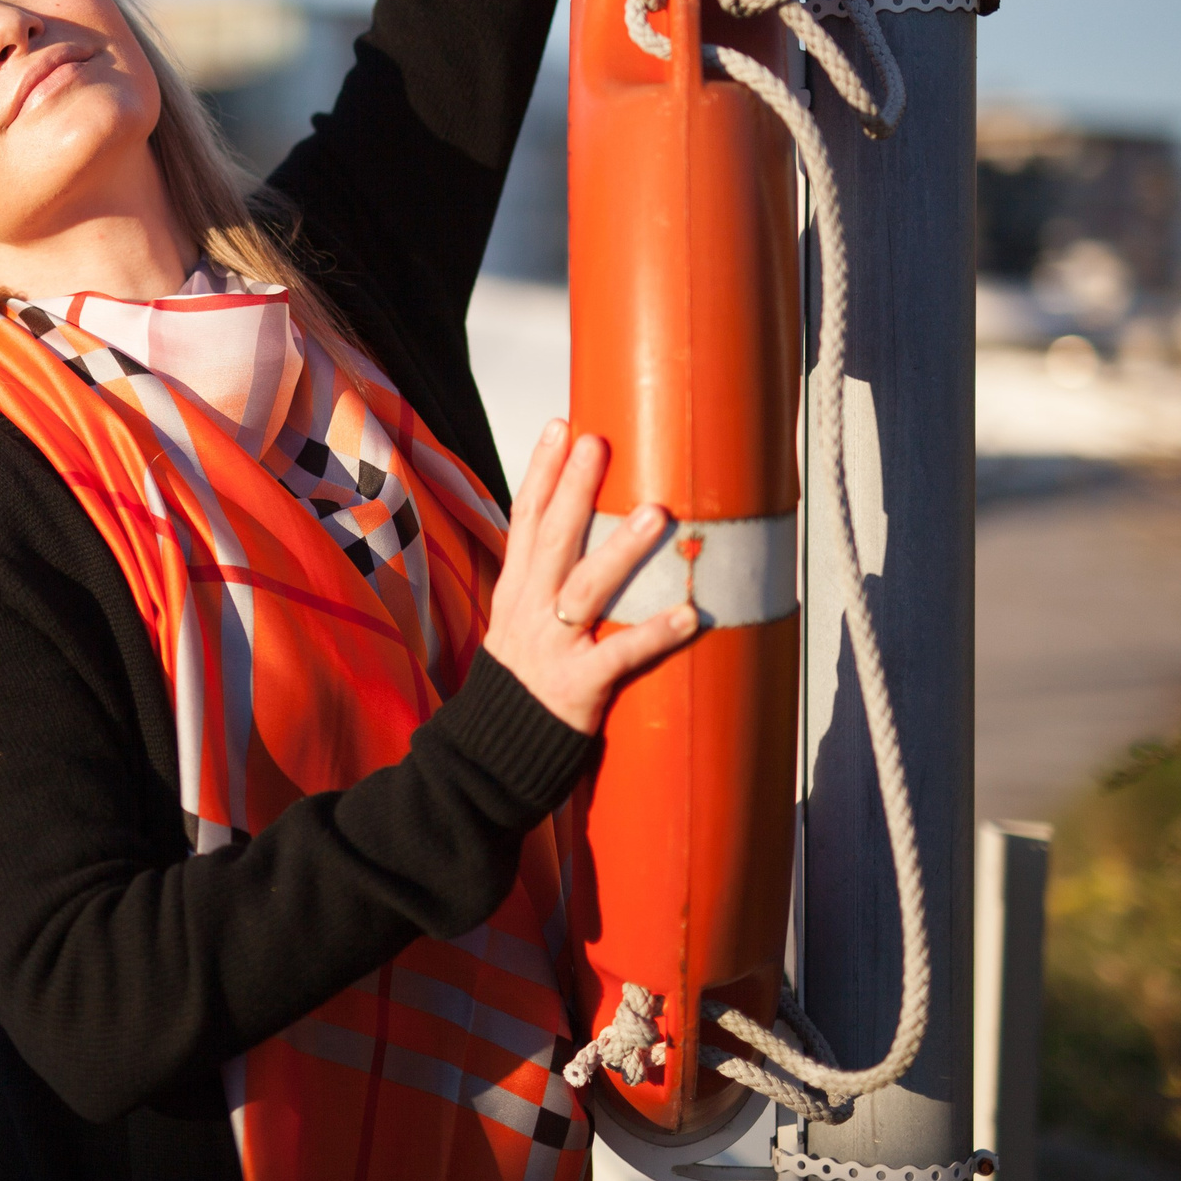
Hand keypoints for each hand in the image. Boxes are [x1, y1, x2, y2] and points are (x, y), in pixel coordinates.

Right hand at [483, 420, 702, 734]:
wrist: (492, 755)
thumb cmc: (521, 684)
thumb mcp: (519, 623)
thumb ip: (547, 583)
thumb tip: (586, 539)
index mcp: (516, 591)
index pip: (525, 518)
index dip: (542, 470)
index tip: (562, 425)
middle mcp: (529, 610)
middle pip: (551, 538)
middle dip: (574, 487)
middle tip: (598, 442)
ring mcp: (552, 646)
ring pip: (585, 588)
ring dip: (621, 550)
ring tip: (656, 514)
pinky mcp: (577, 686)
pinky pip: (619, 656)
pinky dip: (653, 634)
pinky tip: (689, 615)